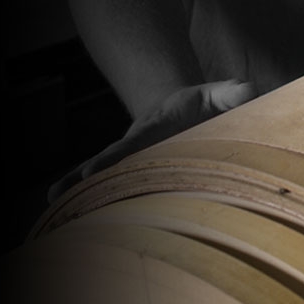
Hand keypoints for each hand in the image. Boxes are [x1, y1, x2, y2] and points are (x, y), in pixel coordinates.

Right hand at [47, 79, 255, 201]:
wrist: (180, 107)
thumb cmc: (202, 104)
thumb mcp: (216, 94)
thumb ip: (231, 93)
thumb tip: (248, 91)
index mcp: (153, 128)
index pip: (132, 144)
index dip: (114, 157)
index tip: (94, 170)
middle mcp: (137, 146)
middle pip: (111, 165)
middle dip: (88, 181)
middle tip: (65, 195)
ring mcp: (134, 161)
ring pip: (106, 179)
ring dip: (82, 194)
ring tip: (55, 208)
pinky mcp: (136, 174)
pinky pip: (113, 188)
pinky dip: (91, 199)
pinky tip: (67, 213)